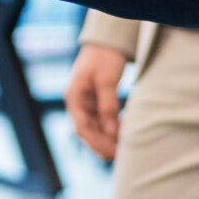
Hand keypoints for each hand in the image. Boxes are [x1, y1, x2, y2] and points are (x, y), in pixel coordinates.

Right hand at [64, 45, 127, 160]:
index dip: (96, 143)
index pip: (82, 128)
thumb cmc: (104, 58)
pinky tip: (124, 134)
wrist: (106, 42)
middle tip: (121, 155)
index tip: (112, 152)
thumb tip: (111, 132)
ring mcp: (87, 104)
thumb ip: (108, 106)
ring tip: (124, 148)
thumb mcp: (106, 80)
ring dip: (108, 139)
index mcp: (74, 98)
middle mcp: (78, 104)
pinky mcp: (97, 103)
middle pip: (88, 132)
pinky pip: (103, 121)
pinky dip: (112, 129)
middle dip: (103, 145)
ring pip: (96, 128)